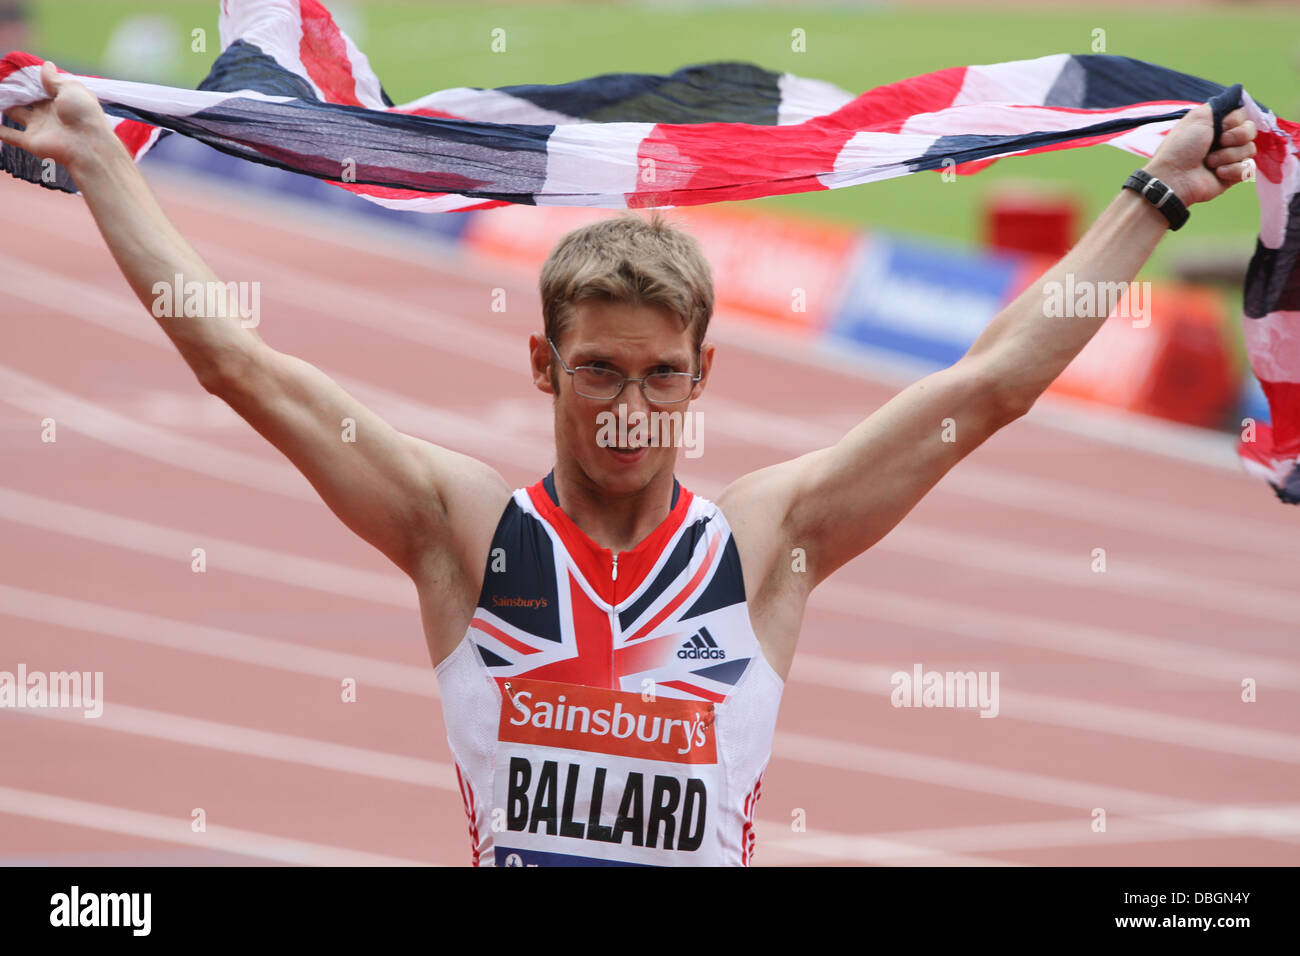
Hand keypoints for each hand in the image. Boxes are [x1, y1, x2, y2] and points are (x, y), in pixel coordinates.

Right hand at [0, 61, 115, 173]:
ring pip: (15, 113)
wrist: (87, 145)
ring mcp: (38, 127)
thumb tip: (46, 65)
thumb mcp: (71, 89)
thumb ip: (55, 79)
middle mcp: (48, 113)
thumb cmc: (83, 114)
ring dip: (4, 106)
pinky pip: (10, 135)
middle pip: (26, 99)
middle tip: (1, 81)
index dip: (29, 79)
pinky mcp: (30, 141)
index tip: (14, 69)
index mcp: (60, 100)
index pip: (41, 88)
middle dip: (14, 91)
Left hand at [1143, 102, 1256, 206]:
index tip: (1221, 126)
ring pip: (1250, 150)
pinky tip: (1216, 173)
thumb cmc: (1181, 147)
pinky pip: (1248, 168)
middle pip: (1251, 131)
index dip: (1235, 120)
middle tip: (1218, 143)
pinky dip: (1232, 170)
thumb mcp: (1198, 117)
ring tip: (1209, 162)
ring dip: (1228, 155)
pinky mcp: (1232, 175)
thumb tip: (1237, 90)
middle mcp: (1224, 140)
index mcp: (1216, 125)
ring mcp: (1229, 158)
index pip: (1243, 115)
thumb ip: (1220, 104)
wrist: (1174, 178)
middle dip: (1236, 137)